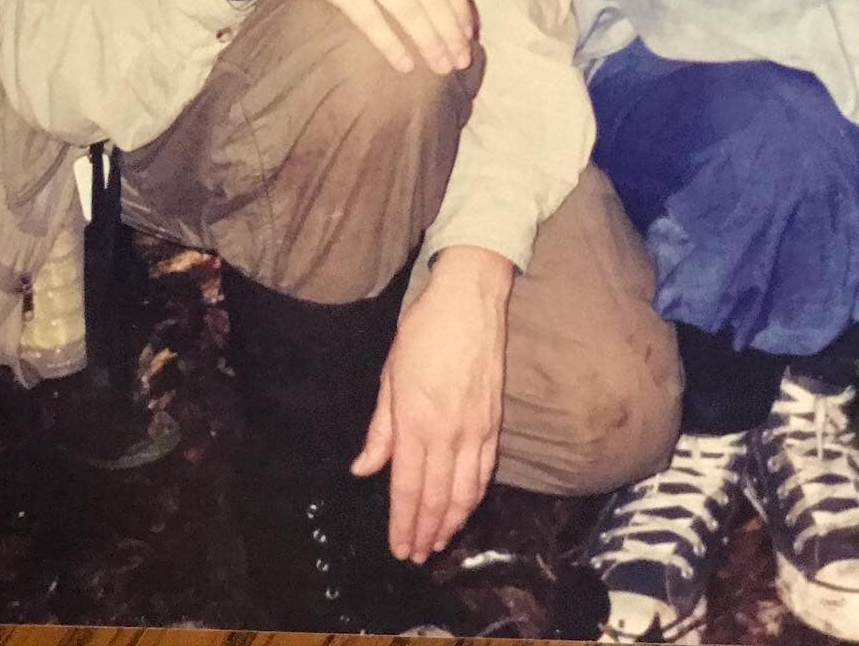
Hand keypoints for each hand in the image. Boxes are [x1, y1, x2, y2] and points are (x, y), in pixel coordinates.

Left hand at [350, 246, 512, 561]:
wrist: (470, 301)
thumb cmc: (424, 332)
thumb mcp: (390, 374)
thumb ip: (381, 428)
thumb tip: (364, 469)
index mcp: (415, 421)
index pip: (407, 487)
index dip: (402, 523)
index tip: (398, 548)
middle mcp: (447, 431)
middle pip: (437, 497)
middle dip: (425, 532)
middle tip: (415, 556)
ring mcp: (476, 428)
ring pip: (465, 491)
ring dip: (451, 522)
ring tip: (438, 542)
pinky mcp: (494, 420)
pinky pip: (485, 469)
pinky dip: (475, 496)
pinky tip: (466, 508)